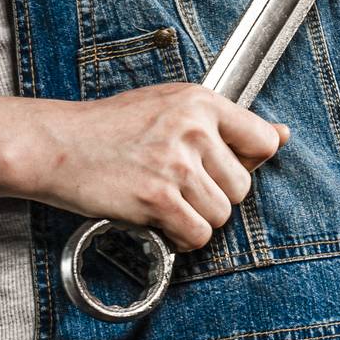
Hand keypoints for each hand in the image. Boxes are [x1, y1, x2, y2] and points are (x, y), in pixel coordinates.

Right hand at [26, 83, 289, 252]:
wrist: (57, 144)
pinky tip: (160, 220)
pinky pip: (198, 236)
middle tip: (178, 185)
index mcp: (200, 101)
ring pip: (222, 215)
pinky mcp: (158, 198)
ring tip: (165, 200)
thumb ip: (224, 122)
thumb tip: (282, 135)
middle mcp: (194, 129)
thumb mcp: (169, 105)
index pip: (262, 140)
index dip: (248, 163)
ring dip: (196, 218)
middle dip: (215, 195)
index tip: (223, 168)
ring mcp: (176, 164)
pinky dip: (181, 238)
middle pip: (242, 187)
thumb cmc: (110, 126)